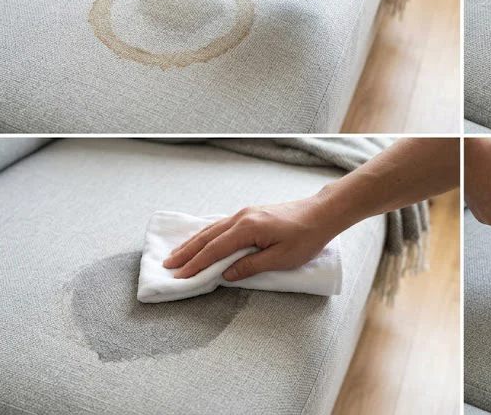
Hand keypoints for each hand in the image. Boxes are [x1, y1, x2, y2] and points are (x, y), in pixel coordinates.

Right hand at [162, 194, 347, 280]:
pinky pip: (222, 225)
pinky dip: (207, 235)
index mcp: (248, 228)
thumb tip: (226, 275)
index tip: (179, 276)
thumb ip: (251, 266)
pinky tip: (201, 241)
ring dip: (194, 243)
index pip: (215, 249)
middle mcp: (242, 217)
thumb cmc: (306, 237)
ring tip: (177, 254)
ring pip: (213, 229)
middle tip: (167, 265)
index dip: (196, 264)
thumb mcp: (280, 258)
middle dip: (187, 252)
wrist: (322, 213)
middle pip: (208, 237)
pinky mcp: (251, 214)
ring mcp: (246, 213)